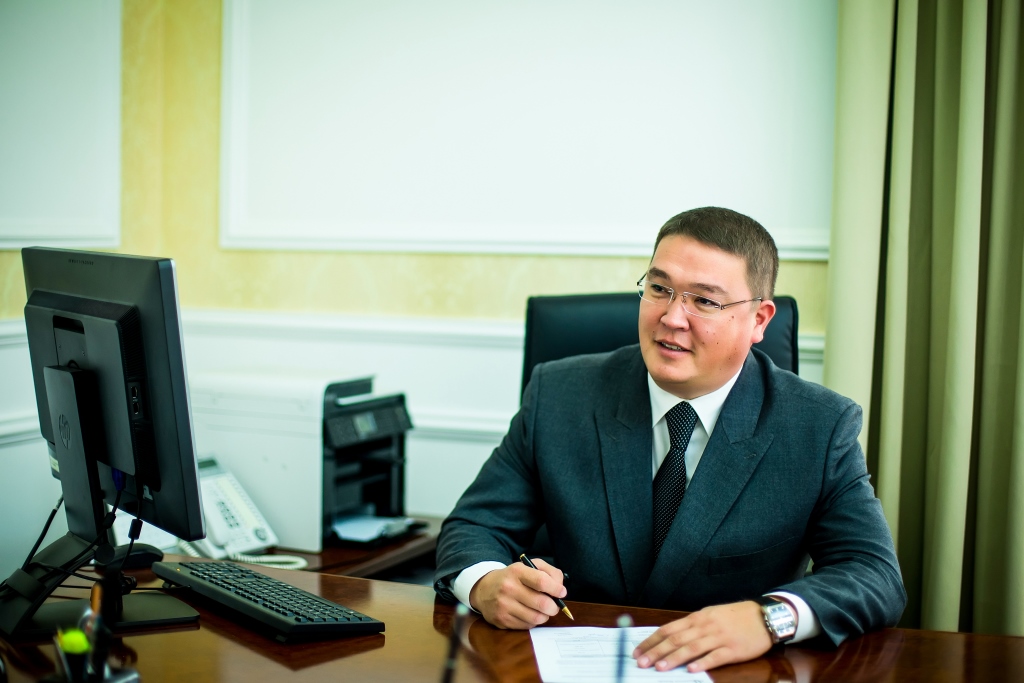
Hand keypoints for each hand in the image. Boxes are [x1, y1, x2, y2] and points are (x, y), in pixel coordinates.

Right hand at [468, 557, 565, 628]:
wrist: (484, 589)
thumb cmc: (513, 577)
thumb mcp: (529, 566)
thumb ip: (549, 572)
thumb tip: (560, 588)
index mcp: (517, 572)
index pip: (541, 581)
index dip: (556, 589)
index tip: (562, 592)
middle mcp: (508, 588)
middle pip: (542, 603)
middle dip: (554, 607)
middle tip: (554, 605)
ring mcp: (504, 606)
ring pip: (536, 618)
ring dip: (545, 616)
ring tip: (542, 610)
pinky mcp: (502, 620)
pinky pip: (527, 625)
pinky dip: (533, 621)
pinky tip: (530, 613)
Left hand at [633, 601, 773, 671]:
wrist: (763, 616)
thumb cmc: (735, 616)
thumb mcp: (710, 615)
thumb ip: (692, 626)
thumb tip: (671, 637)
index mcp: (697, 618)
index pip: (668, 629)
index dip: (652, 641)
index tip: (638, 651)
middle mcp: (705, 626)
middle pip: (676, 639)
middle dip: (657, 651)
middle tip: (642, 662)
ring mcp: (719, 637)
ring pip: (692, 648)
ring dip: (674, 658)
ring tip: (660, 668)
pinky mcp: (733, 649)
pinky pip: (715, 656)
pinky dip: (702, 663)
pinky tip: (692, 670)